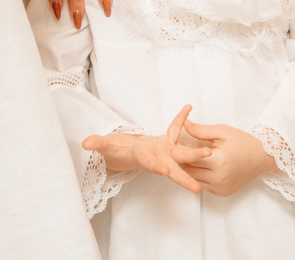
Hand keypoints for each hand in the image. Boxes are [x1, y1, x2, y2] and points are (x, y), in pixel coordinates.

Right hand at [82, 105, 207, 194]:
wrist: (125, 152)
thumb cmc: (115, 151)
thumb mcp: (105, 147)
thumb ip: (98, 144)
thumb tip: (85, 143)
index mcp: (143, 159)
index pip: (150, 164)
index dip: (156, 166)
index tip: (165, 170)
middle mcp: (157, 158)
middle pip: (172, 169)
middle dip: (185, 178)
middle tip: (197, 188)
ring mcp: (164, 150)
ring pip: (181, 152)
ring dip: (195, 152)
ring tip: (209, 151)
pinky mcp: (167, 141)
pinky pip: (175, 129)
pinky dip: (181, 119)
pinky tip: (188, 107)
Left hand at [179, 120, 277, 197]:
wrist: (260, 158)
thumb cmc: (242, 142)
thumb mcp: (222, 132)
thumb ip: (201, 130)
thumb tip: (184, 124)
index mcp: (218, 161)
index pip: (190, 158)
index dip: (181, 150)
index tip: (176, 143)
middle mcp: (218, 178)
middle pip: (189, 171)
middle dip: (182, 161)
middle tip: (180, 150)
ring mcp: (220, 188)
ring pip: (195, 180)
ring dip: (190, 170)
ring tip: (189, 157)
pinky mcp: (222, 193)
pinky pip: (204, 185)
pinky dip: (200, 177)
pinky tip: (202, 167)